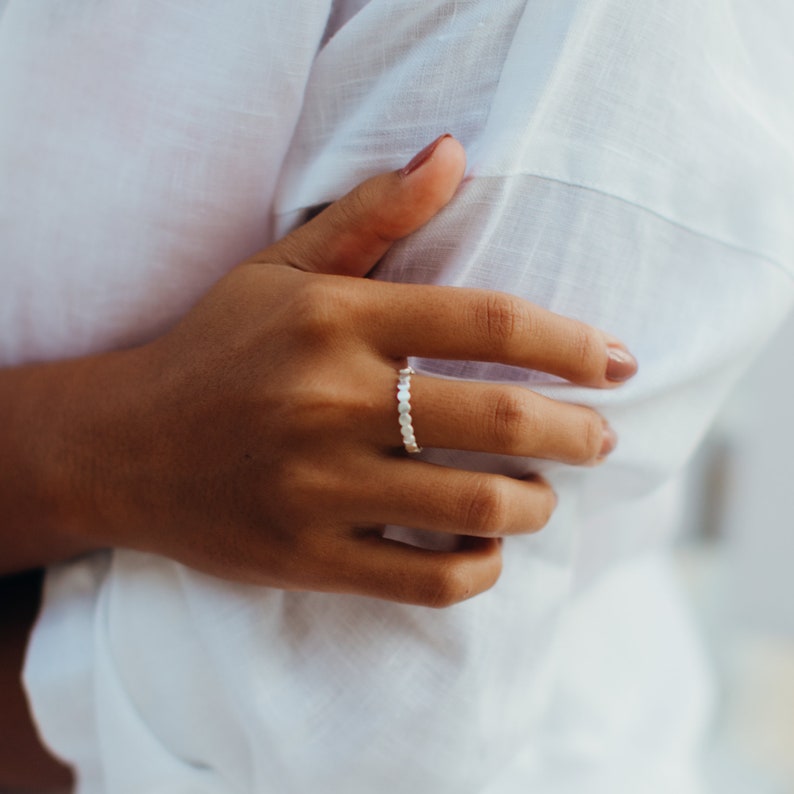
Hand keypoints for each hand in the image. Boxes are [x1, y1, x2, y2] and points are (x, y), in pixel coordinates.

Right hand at [58, 135, 636, 605]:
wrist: (122, 446)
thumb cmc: (215, 350)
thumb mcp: (282, 270)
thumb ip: (371, 215)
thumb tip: (451, 152)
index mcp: (333, 320)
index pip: (487, 319)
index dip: (572, 342)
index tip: (616, 360)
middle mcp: (328, 400)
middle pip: (501, 417)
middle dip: (578, 431)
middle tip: (601, 433)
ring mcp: (317, 486)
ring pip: (476, 505)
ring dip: (537, 502)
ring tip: (543, 492)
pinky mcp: (308, 556)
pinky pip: (429, 580)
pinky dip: (481, 567)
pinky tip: (485, 545)